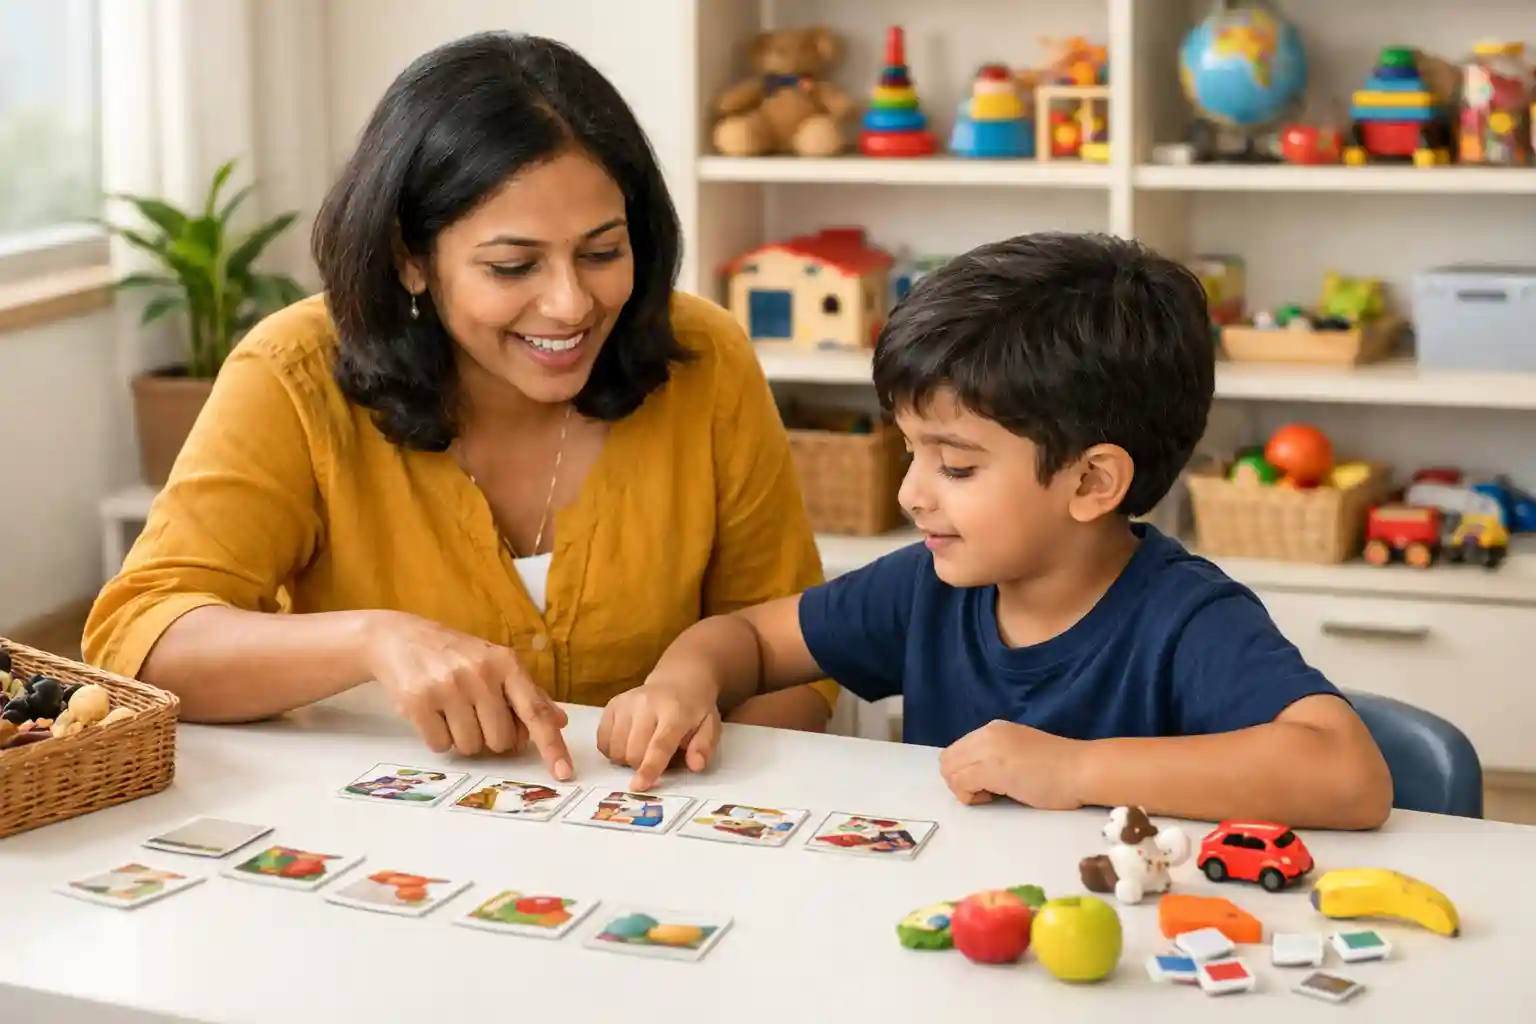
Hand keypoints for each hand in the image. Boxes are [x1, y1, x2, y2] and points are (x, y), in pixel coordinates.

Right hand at [364, 612, 572, 777]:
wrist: (399, 638)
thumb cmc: (456, 655)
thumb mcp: (495, 664)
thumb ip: (529, 694)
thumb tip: (560, 722)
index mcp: (505, 663)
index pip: (535, 712)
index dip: (552, 746)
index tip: (565, 774)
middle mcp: (480, 673)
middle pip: (501, 740)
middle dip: (490, 737)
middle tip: (474, 714)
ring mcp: (448, 686)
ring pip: (471, 747)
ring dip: (463, 738)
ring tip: (451, 710)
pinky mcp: (418, 701)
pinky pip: (441, 745)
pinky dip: (438, 738)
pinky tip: (432, 714)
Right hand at [596, 676, 721, 791]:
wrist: (679, 679)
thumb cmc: (695, 709)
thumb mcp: (710, 726)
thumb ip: (704, 747)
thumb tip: (696, 766)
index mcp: (675, 712)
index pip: (659, 744)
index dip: (649, 768)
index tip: (637, 787)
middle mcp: (647, 705)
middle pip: (634, 752)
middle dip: (642, 765)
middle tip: (655, 758)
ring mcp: (626, 703)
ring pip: (616, 749)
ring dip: (626, 759)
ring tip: (642, 748)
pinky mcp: (612, 705)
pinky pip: (602, 740)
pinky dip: (612, 749)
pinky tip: (627, 742)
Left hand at [939, 720, 1085, 809]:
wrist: (1083, 769)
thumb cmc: (1060, 768)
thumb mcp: (1019, 752)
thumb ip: (995, 756)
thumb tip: (975, 775)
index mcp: (993, 729)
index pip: (957, 751)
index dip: (965, 772)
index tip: (987, 784)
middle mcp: (987, 734)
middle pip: (947, 760)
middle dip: (959, 781)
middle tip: (986, 793)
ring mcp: (989, 749)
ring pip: (950, 772)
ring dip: (964, 789)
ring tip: (993, 795)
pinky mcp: (993, 768)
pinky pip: (961, 784)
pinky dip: (971, 796)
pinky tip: (995, 798)